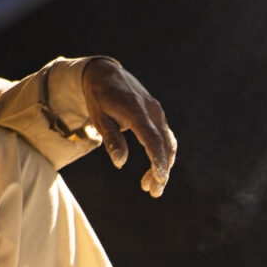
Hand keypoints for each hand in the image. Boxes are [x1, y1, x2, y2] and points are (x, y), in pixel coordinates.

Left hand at [82, 58, 176, 197]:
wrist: (105, 74)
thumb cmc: (99, 98)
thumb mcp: (99, 119)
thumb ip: (111, 140)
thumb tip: (120, 163)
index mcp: (136, 112)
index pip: (153, 140)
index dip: (158, 161)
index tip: (160, 179)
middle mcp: (152, 111)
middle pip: (165, 145)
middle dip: (162, 171)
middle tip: (154, 192)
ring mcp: (157, 112)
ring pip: (167, 143)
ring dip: (163, 166)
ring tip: (151, 187)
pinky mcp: (157, 115)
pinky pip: (164, 138)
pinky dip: (161, 155)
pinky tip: (153, 170)